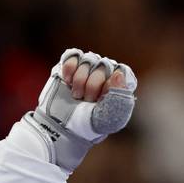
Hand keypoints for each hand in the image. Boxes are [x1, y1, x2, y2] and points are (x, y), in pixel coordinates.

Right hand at [21, 48, 137, 170]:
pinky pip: (74, 55)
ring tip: (76, 96)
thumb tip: (118, 74)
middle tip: (87, 101)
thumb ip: (119, 99)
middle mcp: (105, 75)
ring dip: (80, 80)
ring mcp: (88, 69)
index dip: (110, 86)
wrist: (61, 127)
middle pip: (105, 65)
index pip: (122, 72)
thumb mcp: (108, 120)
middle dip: (93, 85)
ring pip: (90, 59)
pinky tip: (68, 81)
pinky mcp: (71, 66)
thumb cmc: (87, 126)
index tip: (101, 100)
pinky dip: (70, 68)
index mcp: (118, 88)